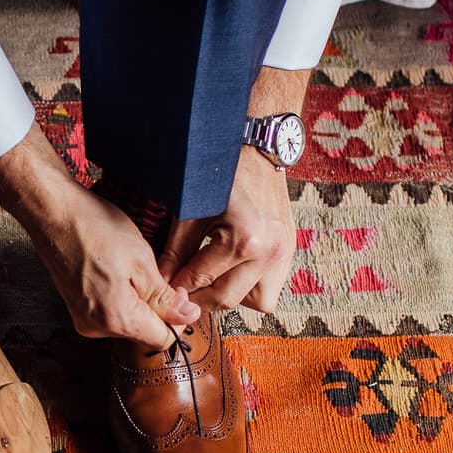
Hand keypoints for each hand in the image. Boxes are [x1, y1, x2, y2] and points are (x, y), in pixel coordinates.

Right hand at [0, 125, 200, 349]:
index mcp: (116, 320)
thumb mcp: (142, 262)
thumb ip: (166, 298)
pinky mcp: (78, 308)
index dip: (178, 317)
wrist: (55, 214)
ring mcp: (84, 319)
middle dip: (157, 307)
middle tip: (153, 272)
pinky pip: (111, 312)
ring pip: (128, 321)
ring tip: (129, 268)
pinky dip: (121, 296)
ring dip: (138, 300)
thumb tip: (188, 316)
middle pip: (144, 332)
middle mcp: (97, 328)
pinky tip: (115, 271)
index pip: (163, 339)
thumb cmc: (94, 231)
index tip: (177, 292)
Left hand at [159, 147, 294, 314]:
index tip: (166, 292)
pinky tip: (234, 269)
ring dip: (232, 295)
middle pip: (227, 299)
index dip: (179, 289)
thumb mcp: (190, 212)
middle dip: (201, 299)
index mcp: (244, 240)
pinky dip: (251, 286)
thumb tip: (162, 283)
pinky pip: (271, 288)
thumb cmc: (222, 175)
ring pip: (256, 302)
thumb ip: (176, 252)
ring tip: (213, 278)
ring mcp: (284, 253)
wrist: (259, 150)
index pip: (202, 280)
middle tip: (183, 291)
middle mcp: (269, 251)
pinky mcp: (290, 251)